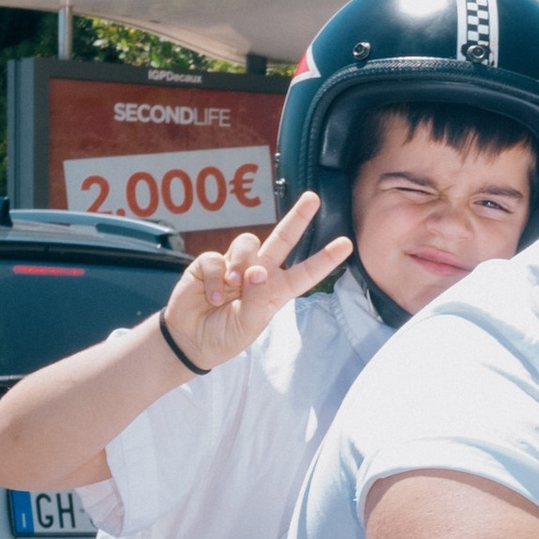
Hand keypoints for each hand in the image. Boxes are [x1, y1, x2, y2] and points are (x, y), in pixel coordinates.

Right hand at [164, 191, 350, 369]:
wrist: (192, 341)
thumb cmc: (225, 336)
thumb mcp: (249, 325)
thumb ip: (256, 299)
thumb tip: (256, 271)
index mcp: (275, 291)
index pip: (304, 273)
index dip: (324, 259)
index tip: (346, 244)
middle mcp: (258, 273)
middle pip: (282, 239)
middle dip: (297, 218)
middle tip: (312, 198)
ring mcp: (234, 265)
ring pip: (247, 242)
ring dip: (241, 262)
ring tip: (234, 285)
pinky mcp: (209, 264)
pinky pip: (215, 258)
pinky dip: (215, 277)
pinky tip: (213, 296)